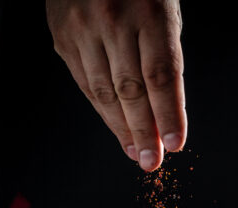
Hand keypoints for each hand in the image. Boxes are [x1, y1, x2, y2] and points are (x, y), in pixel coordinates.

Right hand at [46, 0, 185, 170]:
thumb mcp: (165, 8)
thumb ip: (164, 52)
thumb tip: (166, 109)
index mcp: (151, 11)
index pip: (162, 75)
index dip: (169, 114)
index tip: (175, 144)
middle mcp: (114, 20)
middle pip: (131, 89)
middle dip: (144, 131)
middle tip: (153, 162)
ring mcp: (82, 28)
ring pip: (103, 92)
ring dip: (122, 128)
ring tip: (136, 152)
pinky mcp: (62, 36)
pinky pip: (84, 82)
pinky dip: (102, 110)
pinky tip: (115, 128)